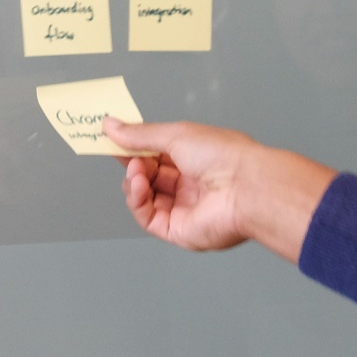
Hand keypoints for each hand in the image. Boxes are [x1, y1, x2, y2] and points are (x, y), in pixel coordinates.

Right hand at [103, 119, 338, 260]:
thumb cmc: (224, 156)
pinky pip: (147, 217)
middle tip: (121, 154)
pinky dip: (136, 200)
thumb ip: (140, 135)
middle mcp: (190, 184)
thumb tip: (111, 126)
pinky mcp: (178, 230)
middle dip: (132, 164)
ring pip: (144, 197)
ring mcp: (184, 208)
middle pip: (149, 176)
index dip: (135, 147)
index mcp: (195, 158)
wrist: (246, 188)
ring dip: (133, 181)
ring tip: (136, 169)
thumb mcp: (175, 135)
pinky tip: (137, 185)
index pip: (157, 153)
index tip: (113, 138)